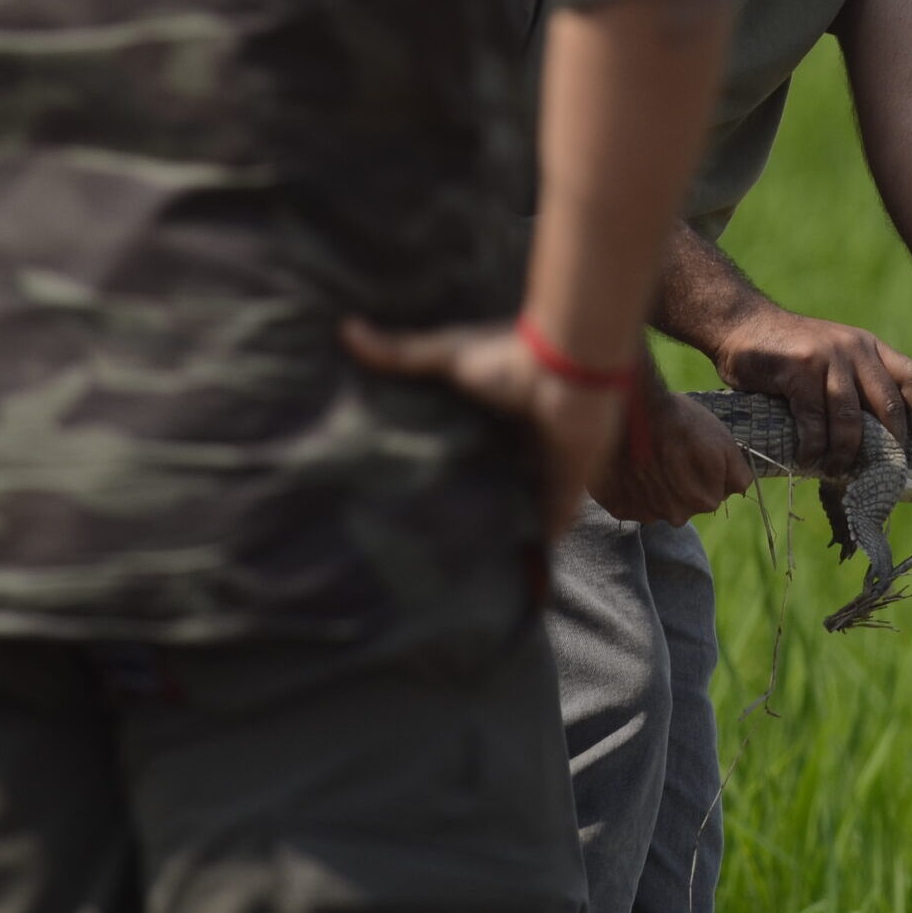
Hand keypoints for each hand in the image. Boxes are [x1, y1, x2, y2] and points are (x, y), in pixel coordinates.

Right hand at [340, 319, 622, 543]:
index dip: (461, 462)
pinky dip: (539, 554)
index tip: (429, 484)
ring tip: (474, 569)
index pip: (481, 444)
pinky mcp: (567, 492)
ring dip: (509, 532)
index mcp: (504, 414)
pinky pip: (552, 530)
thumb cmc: (509, 357)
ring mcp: (549, 471)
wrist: (566, 367)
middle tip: (445, 534)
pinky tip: (518, 583)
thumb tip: (344, 329)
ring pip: (526, 510)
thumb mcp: (446, 355)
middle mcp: (527, 445)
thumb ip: (400, 352)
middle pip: (503, 480)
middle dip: (483, 501)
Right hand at [593, 392, 754, 525]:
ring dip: (660, 486)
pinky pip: (636, 504)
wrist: (632, 409)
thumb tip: (738, 491)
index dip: (710, 473)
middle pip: (689, 502)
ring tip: (653, 457)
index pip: (717, 496)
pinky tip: (635, 466)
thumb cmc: (680, 420)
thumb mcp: (722, 441)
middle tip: (674, 454)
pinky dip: (636, 489)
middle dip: (686, 483)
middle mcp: (678, 514)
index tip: (697, 454)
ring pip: (663, 504)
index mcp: (706, 499)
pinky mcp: (622, 508)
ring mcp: (649, 513)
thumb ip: (737, 473)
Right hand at [711, 306, 911, 472]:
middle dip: (889, 443)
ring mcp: (827, 358)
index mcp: (869, 346)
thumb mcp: (833, 356)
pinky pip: (814, 420)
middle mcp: (855, 348)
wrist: (743, 323)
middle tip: (884, 471)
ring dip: (846, 452)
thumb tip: (879, 435)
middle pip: (886, 403)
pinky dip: (813, 446)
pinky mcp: (798, 370)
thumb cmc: (790, 350)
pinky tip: (807, 458)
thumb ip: (855, 382)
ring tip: (838, 470)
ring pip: (849, 418)